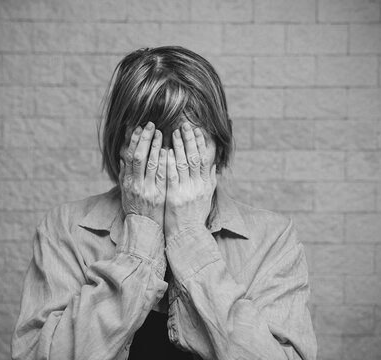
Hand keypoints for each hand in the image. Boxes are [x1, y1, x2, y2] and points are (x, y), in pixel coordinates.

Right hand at [119, 121, 167, 226]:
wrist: (145, 229)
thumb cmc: (136, 209)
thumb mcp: (126, 192)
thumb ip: (125, 174)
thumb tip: (123, 157)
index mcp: (128, 182)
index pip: (129, 157)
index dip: (134, 141)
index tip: (138, 127)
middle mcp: (136, 185)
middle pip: (140, 157)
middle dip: (145, 139)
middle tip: (151, 125)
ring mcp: (149, 190)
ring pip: (152, 164)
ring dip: (156, 146)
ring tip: (161, 132)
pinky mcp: (160, 196)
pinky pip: (163, 176)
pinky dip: (165, 162)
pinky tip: (168, 150)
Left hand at [164, 122, 216, 239]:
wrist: (188, 236)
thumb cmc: (195, 217)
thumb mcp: (207, 198)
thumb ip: (210, 180)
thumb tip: (214, 164)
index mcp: (207, 185)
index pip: (207, 159)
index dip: (202, 143)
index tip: (198, 130)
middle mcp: (199, 186)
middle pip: (196, 157)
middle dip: (190, 140)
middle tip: (185, 125)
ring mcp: (187, 191)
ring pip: (184, 163)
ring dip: (179, 146)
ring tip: (173, 132)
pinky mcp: (175, 197)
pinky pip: (172, 176)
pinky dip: (169, 162)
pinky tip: (165, 151)